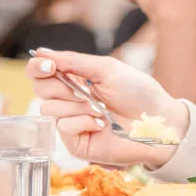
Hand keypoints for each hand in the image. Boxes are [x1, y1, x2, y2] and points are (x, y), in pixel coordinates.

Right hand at [27, 51, 181, 168]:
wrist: (158, 120)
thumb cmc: (138, 92)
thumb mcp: (106, 69)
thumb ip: (73, 61)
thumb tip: (41, 52)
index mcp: (75, 79)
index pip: (41, 72)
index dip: (38, 67)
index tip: (48, 66)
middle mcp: (69, 100)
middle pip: (40, 90)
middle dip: (60, 87)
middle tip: (84, 90)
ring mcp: (72, 122)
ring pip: (49, 109)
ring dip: (76, 105)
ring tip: (101, 109)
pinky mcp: (76, 143)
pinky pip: (63, 128)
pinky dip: (82, 121)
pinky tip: (101, 124)